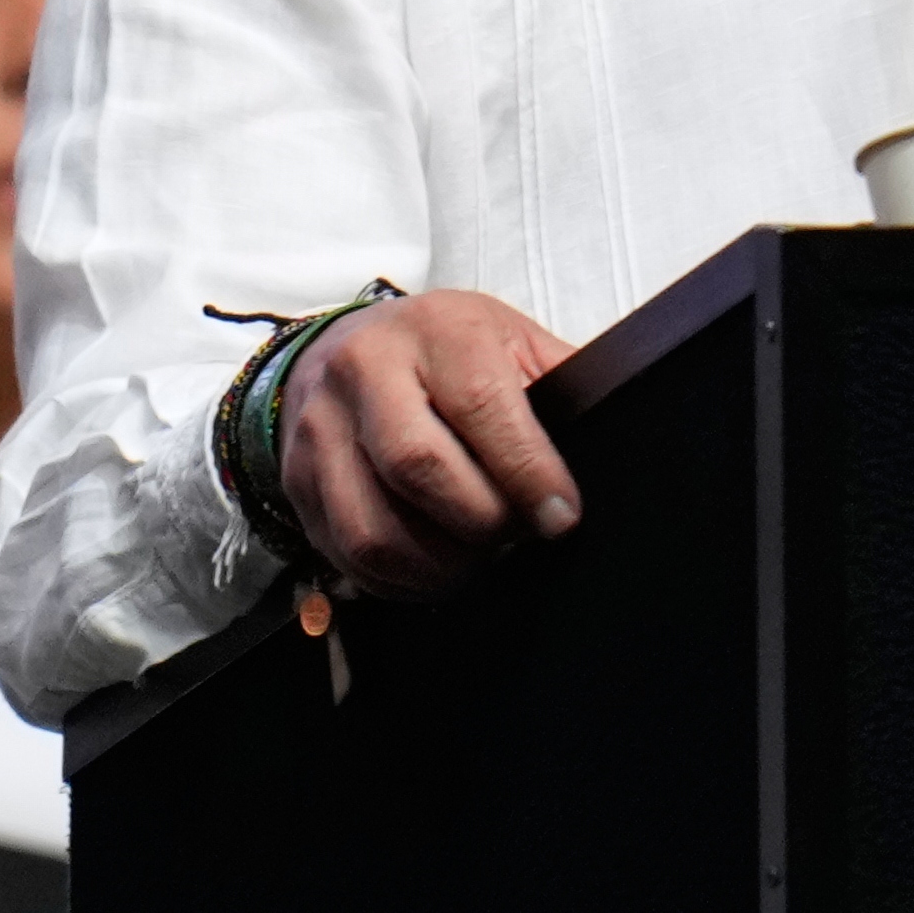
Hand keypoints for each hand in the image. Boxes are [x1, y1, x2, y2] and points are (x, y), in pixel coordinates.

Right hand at [280, 290, 582, 597]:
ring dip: (438, 566)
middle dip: (482, 523)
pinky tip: (434, 572)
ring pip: (375, 527)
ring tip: (477, 562)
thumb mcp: (506, 340)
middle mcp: (365, 371)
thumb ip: (556, 382)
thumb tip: (616, 434)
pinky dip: (399, 582)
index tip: (560, 517)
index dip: (528, 473)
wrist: (341, 348)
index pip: (481, 404)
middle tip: (517, 539)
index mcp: (435, 330)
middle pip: (420, 468)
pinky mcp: (297, 482)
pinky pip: (347, 556)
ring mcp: (320, 429)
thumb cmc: (444, 350)